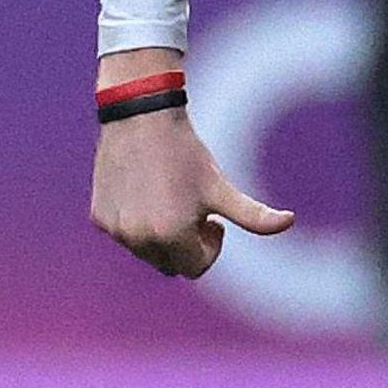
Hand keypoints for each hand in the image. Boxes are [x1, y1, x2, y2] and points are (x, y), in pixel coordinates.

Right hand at [91, 105, 294, 277]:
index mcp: (171, 236)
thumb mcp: (221, 187)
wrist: (141, 119)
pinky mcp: (98, 218)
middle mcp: (138, 239)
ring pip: (146, 252)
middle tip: (192, 209)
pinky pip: (124, 235)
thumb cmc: (187, 154)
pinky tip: (144, 192)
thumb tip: (289, 221)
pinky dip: (137, 223)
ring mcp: (115, 230)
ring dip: (162, 235)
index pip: (196, 268)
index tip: (212, 219)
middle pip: (170, 265)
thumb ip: (254, 215)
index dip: (210, 247)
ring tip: (169, 198)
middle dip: (186, 245)